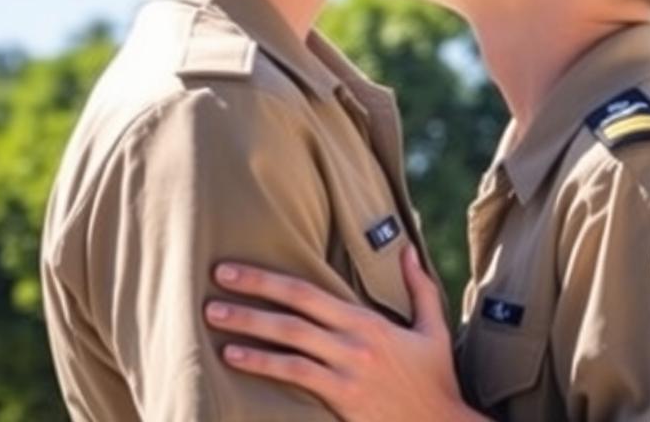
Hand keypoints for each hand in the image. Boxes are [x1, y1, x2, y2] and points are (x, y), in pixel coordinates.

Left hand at [203, 244, 485, 421]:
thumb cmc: (435, 379)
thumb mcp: (433, 328)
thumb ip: (419, 286)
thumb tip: (408, 248)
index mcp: (368, 321)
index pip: (309, 291)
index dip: (269, 278)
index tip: (235, 268)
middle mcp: (353, 343)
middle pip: (291, 313)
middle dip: (250, 296)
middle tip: (215, 283)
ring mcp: (346, 374)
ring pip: (288, 345)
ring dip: (247, 330)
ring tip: (213, 319)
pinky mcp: (342, 402)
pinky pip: (296, 380)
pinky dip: (263, 366)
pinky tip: (236, 358)